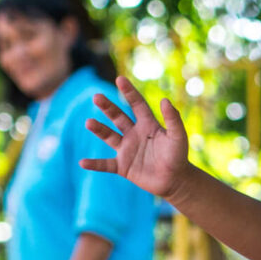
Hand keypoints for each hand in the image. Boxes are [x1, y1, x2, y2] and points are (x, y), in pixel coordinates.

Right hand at [82, 76, 196, 203]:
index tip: (120, 79)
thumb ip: (173, 119)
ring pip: (109, 136)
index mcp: (147, 124)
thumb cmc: (178, 156)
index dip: (129, 92)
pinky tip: (82, 162)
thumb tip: (165, 100)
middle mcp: (133, 134)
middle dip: (107, 107)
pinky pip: (106, 164)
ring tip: (89, 123)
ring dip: (99, 129)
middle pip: (118, 117)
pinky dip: (95, 164)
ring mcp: (126, 149)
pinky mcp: (123, 166)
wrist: (175, 180)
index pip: (137, 104)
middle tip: (97, 97)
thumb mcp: (178, 136)